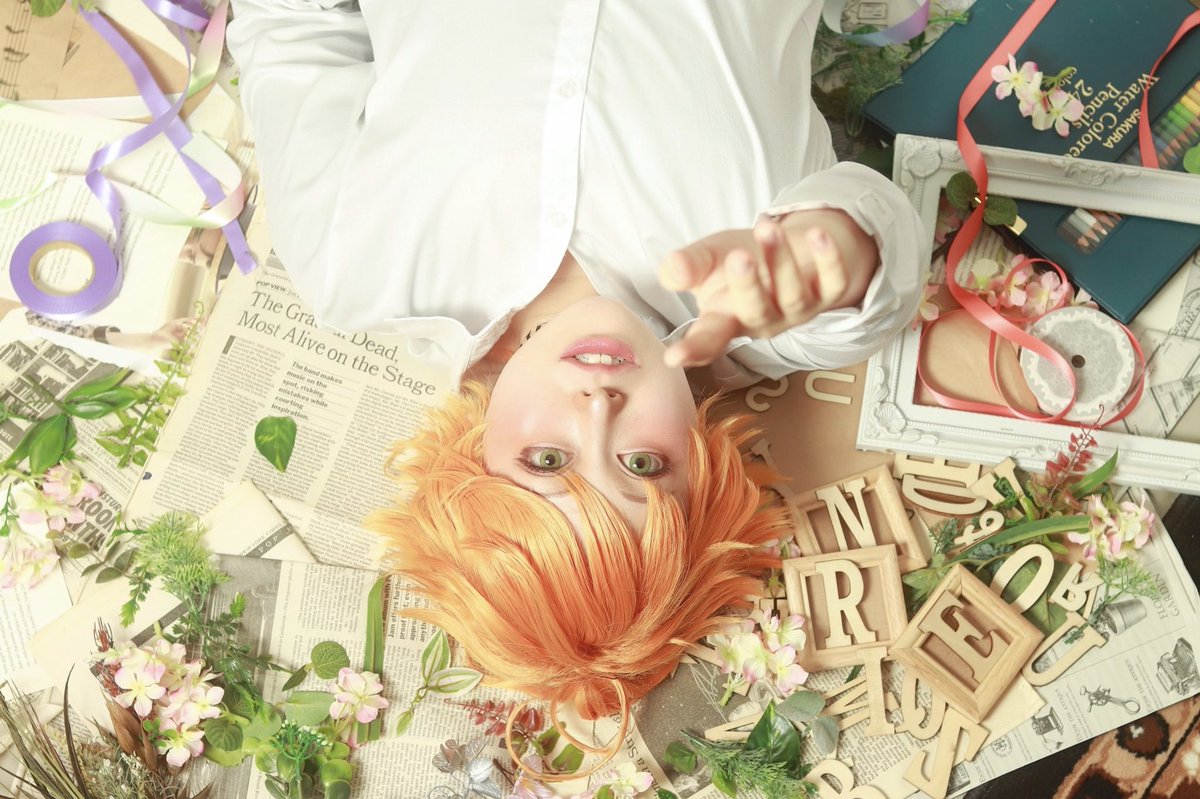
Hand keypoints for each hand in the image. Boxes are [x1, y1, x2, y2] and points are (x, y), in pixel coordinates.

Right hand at [658, 209, 878, 367]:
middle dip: (747, 287)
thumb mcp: (706, 258)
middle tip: (737, 257)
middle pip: (755, 314)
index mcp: (726, 319)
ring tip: (765, 226)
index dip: (693, 349)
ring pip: (792, 296)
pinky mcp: (828, 294)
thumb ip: (686, 266)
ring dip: (780, 260)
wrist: (784, 247)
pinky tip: (817, 234)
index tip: (675, 356)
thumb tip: (673, 270)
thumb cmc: (738, 261)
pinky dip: (828, 259)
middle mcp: (762, 322)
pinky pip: (834, 282)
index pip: (707, 339)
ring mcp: (796, 311)